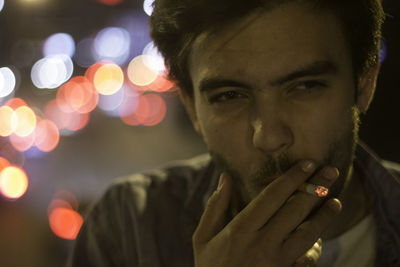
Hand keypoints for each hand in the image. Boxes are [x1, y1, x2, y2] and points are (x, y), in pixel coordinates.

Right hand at [192, 160, 341, 266]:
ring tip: (336, 202)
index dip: (292, 178)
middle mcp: (262, 243)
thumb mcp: (203, 238)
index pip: (272, 196)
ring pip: (307, 234)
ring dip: (324, 216)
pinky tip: (319, 240)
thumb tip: (224, 177)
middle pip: (295, 210)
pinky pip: (307, 260)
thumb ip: (215, 207)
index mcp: (241, 229)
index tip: (307, 164)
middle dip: (315, 188)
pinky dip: (316, 249)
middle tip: (331, 171)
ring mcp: (277, 262)